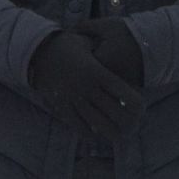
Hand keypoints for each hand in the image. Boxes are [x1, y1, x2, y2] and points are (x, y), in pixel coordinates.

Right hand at [27, 31, 143, 137]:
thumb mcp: (88, 43)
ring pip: (97, 123)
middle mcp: (87, 88)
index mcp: (96, 72)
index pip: (122, 93)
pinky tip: (98, 133)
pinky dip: (90, 133)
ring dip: (111, 132)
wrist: (36, 51)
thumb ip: (103, 53)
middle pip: (114, 112)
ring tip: (120, 135)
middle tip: (134, 126)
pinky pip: (78, 126)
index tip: (141, 109)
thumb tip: (117, 59)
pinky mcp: (62, 106)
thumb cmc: (66, 44)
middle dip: (127, 122)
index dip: (135, 104)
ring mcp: (74, 99)